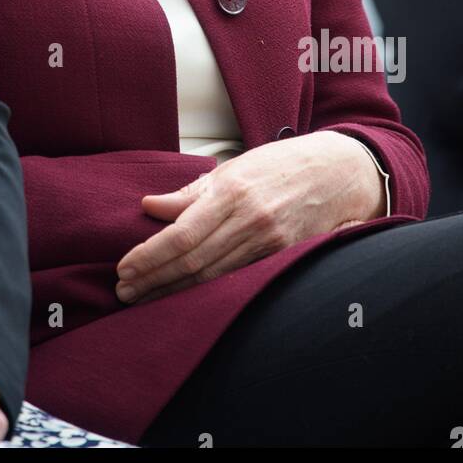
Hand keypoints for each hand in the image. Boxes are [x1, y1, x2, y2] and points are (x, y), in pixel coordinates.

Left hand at [113, 131, 384, 305]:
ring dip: (174, 290)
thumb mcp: (232, 168)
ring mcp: (270, 243)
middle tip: (124, 290)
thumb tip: (149, 206)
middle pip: (193, 262)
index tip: (124, 266)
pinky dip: (207, 290)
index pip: (181, 235)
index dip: (149, 255)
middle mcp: (251, 221)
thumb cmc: (279, 165)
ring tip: (143, 297)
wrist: (339, 172)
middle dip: (154, 279)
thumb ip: (190, 192)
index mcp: (233, 193)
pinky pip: (237, 278)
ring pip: (213, 277)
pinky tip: (184, 296)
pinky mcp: (283, 257)